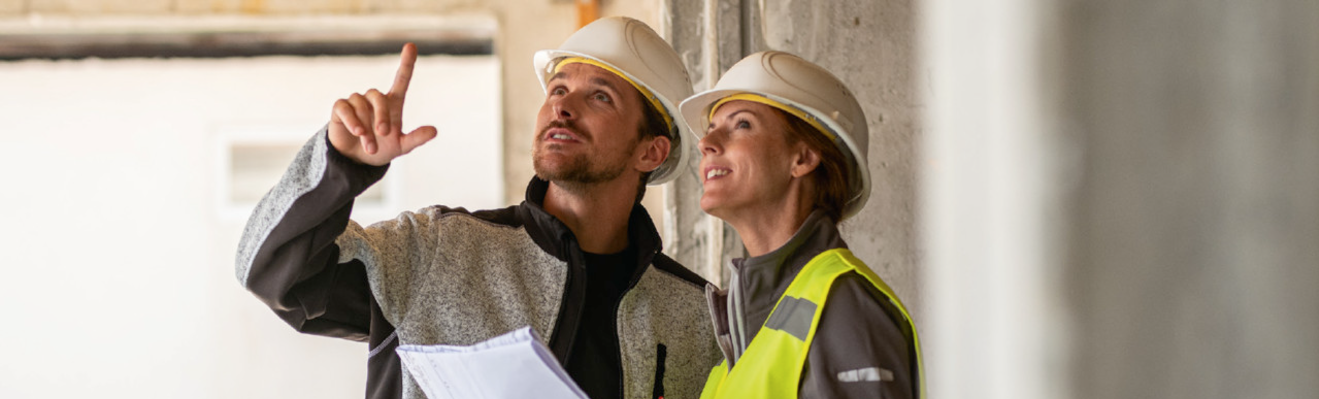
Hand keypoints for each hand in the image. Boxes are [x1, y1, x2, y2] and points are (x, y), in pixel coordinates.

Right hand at [328, 43, 437, 165]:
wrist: (356, 161)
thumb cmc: (381, 149)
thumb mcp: (402, 147)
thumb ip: (416, 138)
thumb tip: (434, 131)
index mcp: (392, 104)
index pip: (401, 79)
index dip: (406, 63)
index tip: (411, 46)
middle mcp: (374, 99)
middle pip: (378, 96)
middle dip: (382, 115)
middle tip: (383, 134)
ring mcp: (356, 101)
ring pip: (361, 105)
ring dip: (366, 128)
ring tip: (370, 147)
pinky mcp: (340, 108)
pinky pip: (345, 107)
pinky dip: (352, 120)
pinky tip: (358, 132)